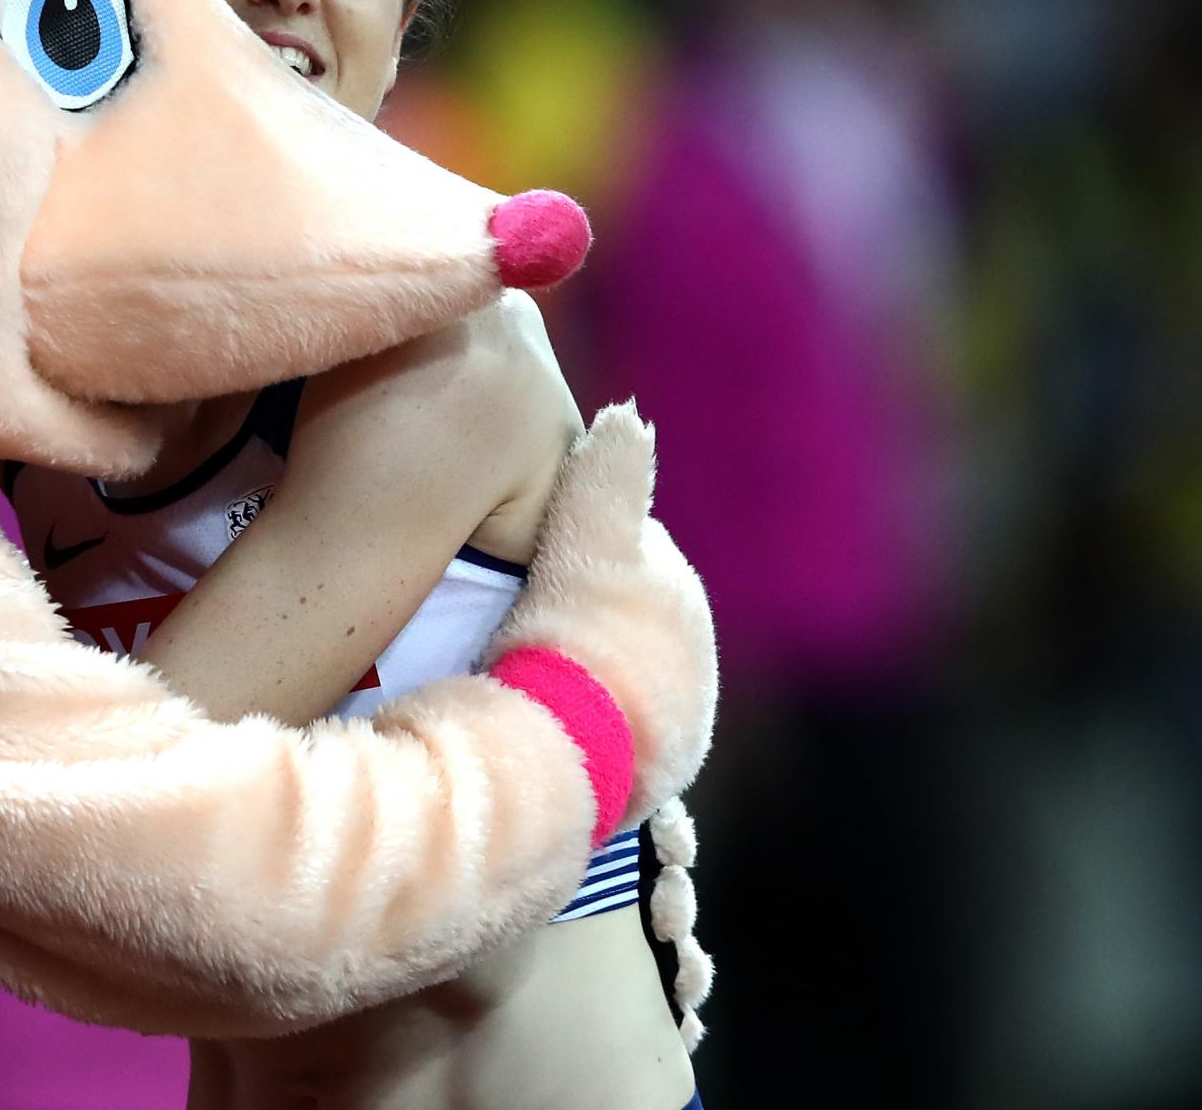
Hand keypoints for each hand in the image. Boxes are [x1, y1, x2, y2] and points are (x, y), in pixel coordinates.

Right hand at [496, 404, 717, 819]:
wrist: (570, 759)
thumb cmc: (578, 638)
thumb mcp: (590, 538)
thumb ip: (610, 473)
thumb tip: (630, 414)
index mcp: (684, 604)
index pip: (628, 551)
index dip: (574, 539)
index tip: (521, 546)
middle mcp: (694, 672)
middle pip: (620, 619)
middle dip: (579, 609)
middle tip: (506, 610)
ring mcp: (671, 735)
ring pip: (608, 681)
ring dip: (573, 671)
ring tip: (508, 668)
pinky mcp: (640, 787)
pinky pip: (596, 736)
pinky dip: (569, 723)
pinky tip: (529, 721)